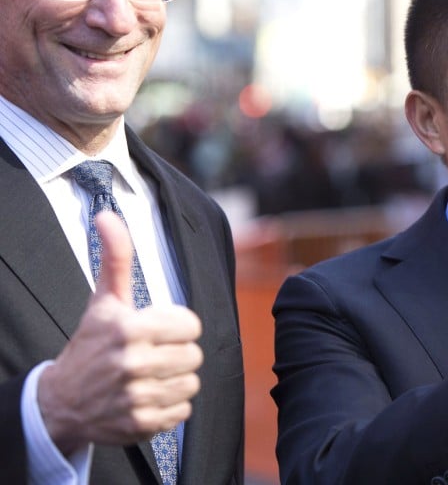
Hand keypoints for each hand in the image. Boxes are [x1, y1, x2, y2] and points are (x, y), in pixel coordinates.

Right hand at [38, 211, 202, 454]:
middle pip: (194, 355)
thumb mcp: (103, 301)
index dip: (179, 327)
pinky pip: (183, 411)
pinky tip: (148, 397)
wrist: (60, 401)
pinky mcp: (141, 424)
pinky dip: (170, 406)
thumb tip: (108, 216)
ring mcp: (136, 397)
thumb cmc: (90, 345)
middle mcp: (133, 364)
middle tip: (155, 355)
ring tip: (152, 376)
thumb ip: (117, 259)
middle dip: (178, 354)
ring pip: (192, 383)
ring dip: (176, 380)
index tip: (160, 331)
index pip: (191, 325)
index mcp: (129, 329)